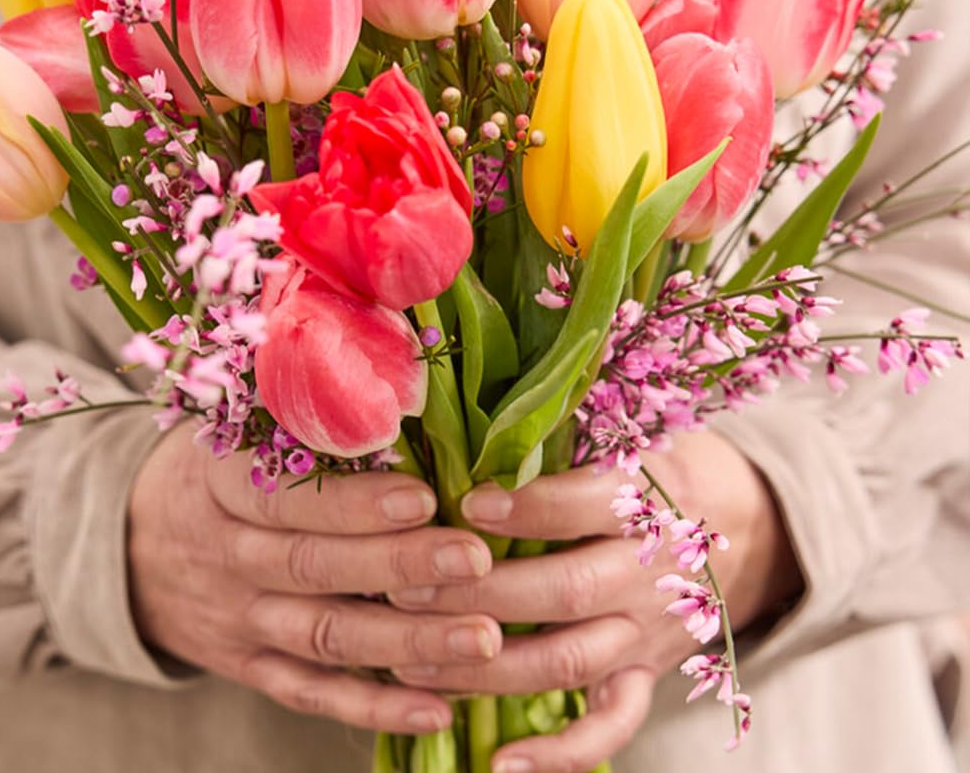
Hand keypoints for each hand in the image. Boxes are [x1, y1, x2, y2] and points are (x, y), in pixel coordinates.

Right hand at [127, 425, 499, 734]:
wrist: (126, 542)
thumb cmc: (212, 466)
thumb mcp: (229, 424)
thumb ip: (296, 413)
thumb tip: (401, 384)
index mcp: (218, 482)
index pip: (282, 496)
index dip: (351, 502)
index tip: (422, 495)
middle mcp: (227, 555)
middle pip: (314, 566)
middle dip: (399, 566)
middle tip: (476, 560)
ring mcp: (237, 619)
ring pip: (325, 637)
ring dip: (406, 644)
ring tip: (482, 637)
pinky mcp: (251, 666)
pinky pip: (313, 693)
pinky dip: (374, 709)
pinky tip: (438, 708)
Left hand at [389, 430, 801, 771]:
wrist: (750, 523)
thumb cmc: (664, 465)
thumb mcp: (631, 432)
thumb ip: (565, 432)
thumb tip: (474, 419)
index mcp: (647, 499)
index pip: (583, 507)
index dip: (523, 510)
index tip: (462, 504)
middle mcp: (652, 572)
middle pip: (563, 590)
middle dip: (477, 593)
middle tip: (405, 586)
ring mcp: (648, 632)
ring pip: (568, 659)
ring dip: (488, 665)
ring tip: (414, 659)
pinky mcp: (646, 675)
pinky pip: (609, 727)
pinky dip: (560, 755)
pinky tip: (501, 765)